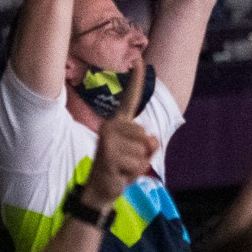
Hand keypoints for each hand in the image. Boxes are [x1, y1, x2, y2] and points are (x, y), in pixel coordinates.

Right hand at [80, 54, 158, 208]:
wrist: (101, 190)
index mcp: (119, 122)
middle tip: (127, 161)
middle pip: (148, 137)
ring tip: (122, 168)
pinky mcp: (108, 154)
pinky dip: (133, 174)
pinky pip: (138, 164)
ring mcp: (107, 139)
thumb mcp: (140, 155)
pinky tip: (119, 174)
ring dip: (138, 166)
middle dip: (145, 155)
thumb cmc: (121, 169)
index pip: (131, 98)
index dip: (136, 79)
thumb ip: (150, 144)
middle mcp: (110, 126)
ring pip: (143, 152)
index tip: (139, 60)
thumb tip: (151, 138)